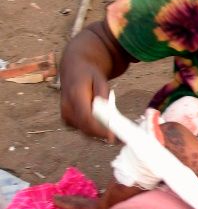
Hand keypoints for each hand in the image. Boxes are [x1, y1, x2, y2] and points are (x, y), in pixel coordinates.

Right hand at [60, 22, 129, 141]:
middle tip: (121, 140)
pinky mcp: (67, 119)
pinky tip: (107, 129)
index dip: (99, 130)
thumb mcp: (100, 80)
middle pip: (85, 128)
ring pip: (84, 130)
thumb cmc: (89, 73)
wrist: (74, 68)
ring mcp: (65, 114)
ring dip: (100, 134)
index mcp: (75, 96)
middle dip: (103, 135)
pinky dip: (94, 131)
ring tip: (118, 136)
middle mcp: (67, 108)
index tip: (112, 137)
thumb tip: (107, 113)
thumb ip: (103, 96)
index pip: (86, 118)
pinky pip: (82, 128)